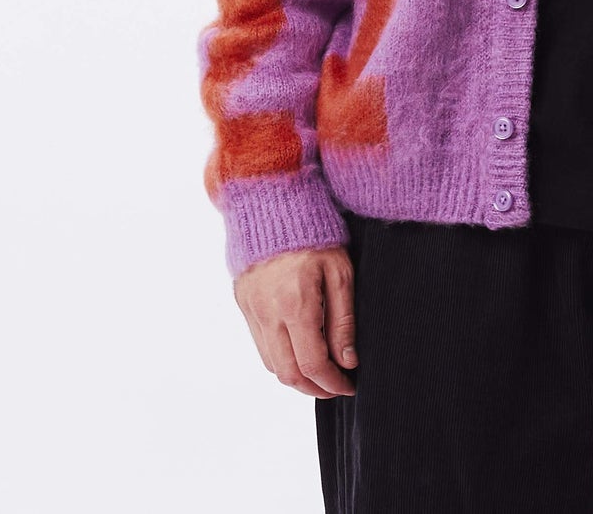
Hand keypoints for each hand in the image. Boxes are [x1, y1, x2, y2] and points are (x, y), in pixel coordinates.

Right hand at [234, 245, 358, 397]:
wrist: (273, 204)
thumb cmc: (315, 233)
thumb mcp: (340, 271)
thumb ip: (343, 319)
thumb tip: (347, 360)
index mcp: (295, 304)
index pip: (312, 363)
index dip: (332, 383)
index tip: (349, 385)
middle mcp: (267, 313)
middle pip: (288, 373)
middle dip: (314, 388)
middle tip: (336, 386)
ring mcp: (251, 310)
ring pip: (271, 364)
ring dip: (296, 377)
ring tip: (321, 372)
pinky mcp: (243, 304)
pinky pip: (260, 345)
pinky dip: (280, 359)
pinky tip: (299, 351)